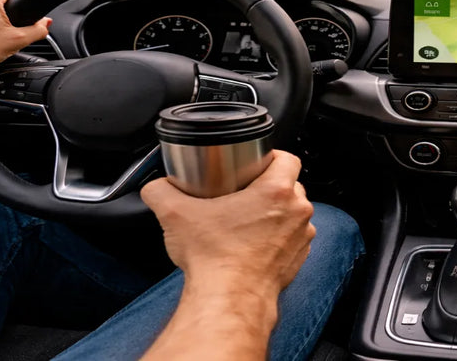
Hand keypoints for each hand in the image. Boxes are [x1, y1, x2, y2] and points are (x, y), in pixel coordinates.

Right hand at [141, 150, 315, 297]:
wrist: (229, 299)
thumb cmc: (214, 259)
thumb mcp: (176, 215)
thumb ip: (161, 192)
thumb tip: (156, 187)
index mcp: (277, 192)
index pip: (287, 158)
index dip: (271, 157)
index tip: (253, 164)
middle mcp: (296, 212)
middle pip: (290, 186)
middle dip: (269, 186)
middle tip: (243, 193)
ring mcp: (301, 237)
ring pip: (292, 213)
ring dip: (275, 213)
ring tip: (247, 220)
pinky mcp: (298, 258)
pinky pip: (292, 238)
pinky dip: (277, 238)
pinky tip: (253, 243)